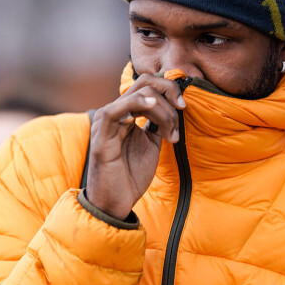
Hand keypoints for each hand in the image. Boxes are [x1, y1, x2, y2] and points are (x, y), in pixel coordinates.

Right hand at [86, 74, 184, 219]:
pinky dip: (137, 104)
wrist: (115, 202)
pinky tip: (153, 108)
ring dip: (163, 111)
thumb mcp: (151, 145)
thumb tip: (172, 107)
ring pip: (139, 95)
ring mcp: (106, 122)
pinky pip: (116, 110)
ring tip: (170, 134)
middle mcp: (114, 113)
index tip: (183, 107)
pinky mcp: (102, 135)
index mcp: (125, 113)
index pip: (147, 85)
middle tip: (181, 111)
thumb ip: (158, 125)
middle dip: (169, 93)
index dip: (169, 89)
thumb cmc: (130, 176)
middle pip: (144, 83)